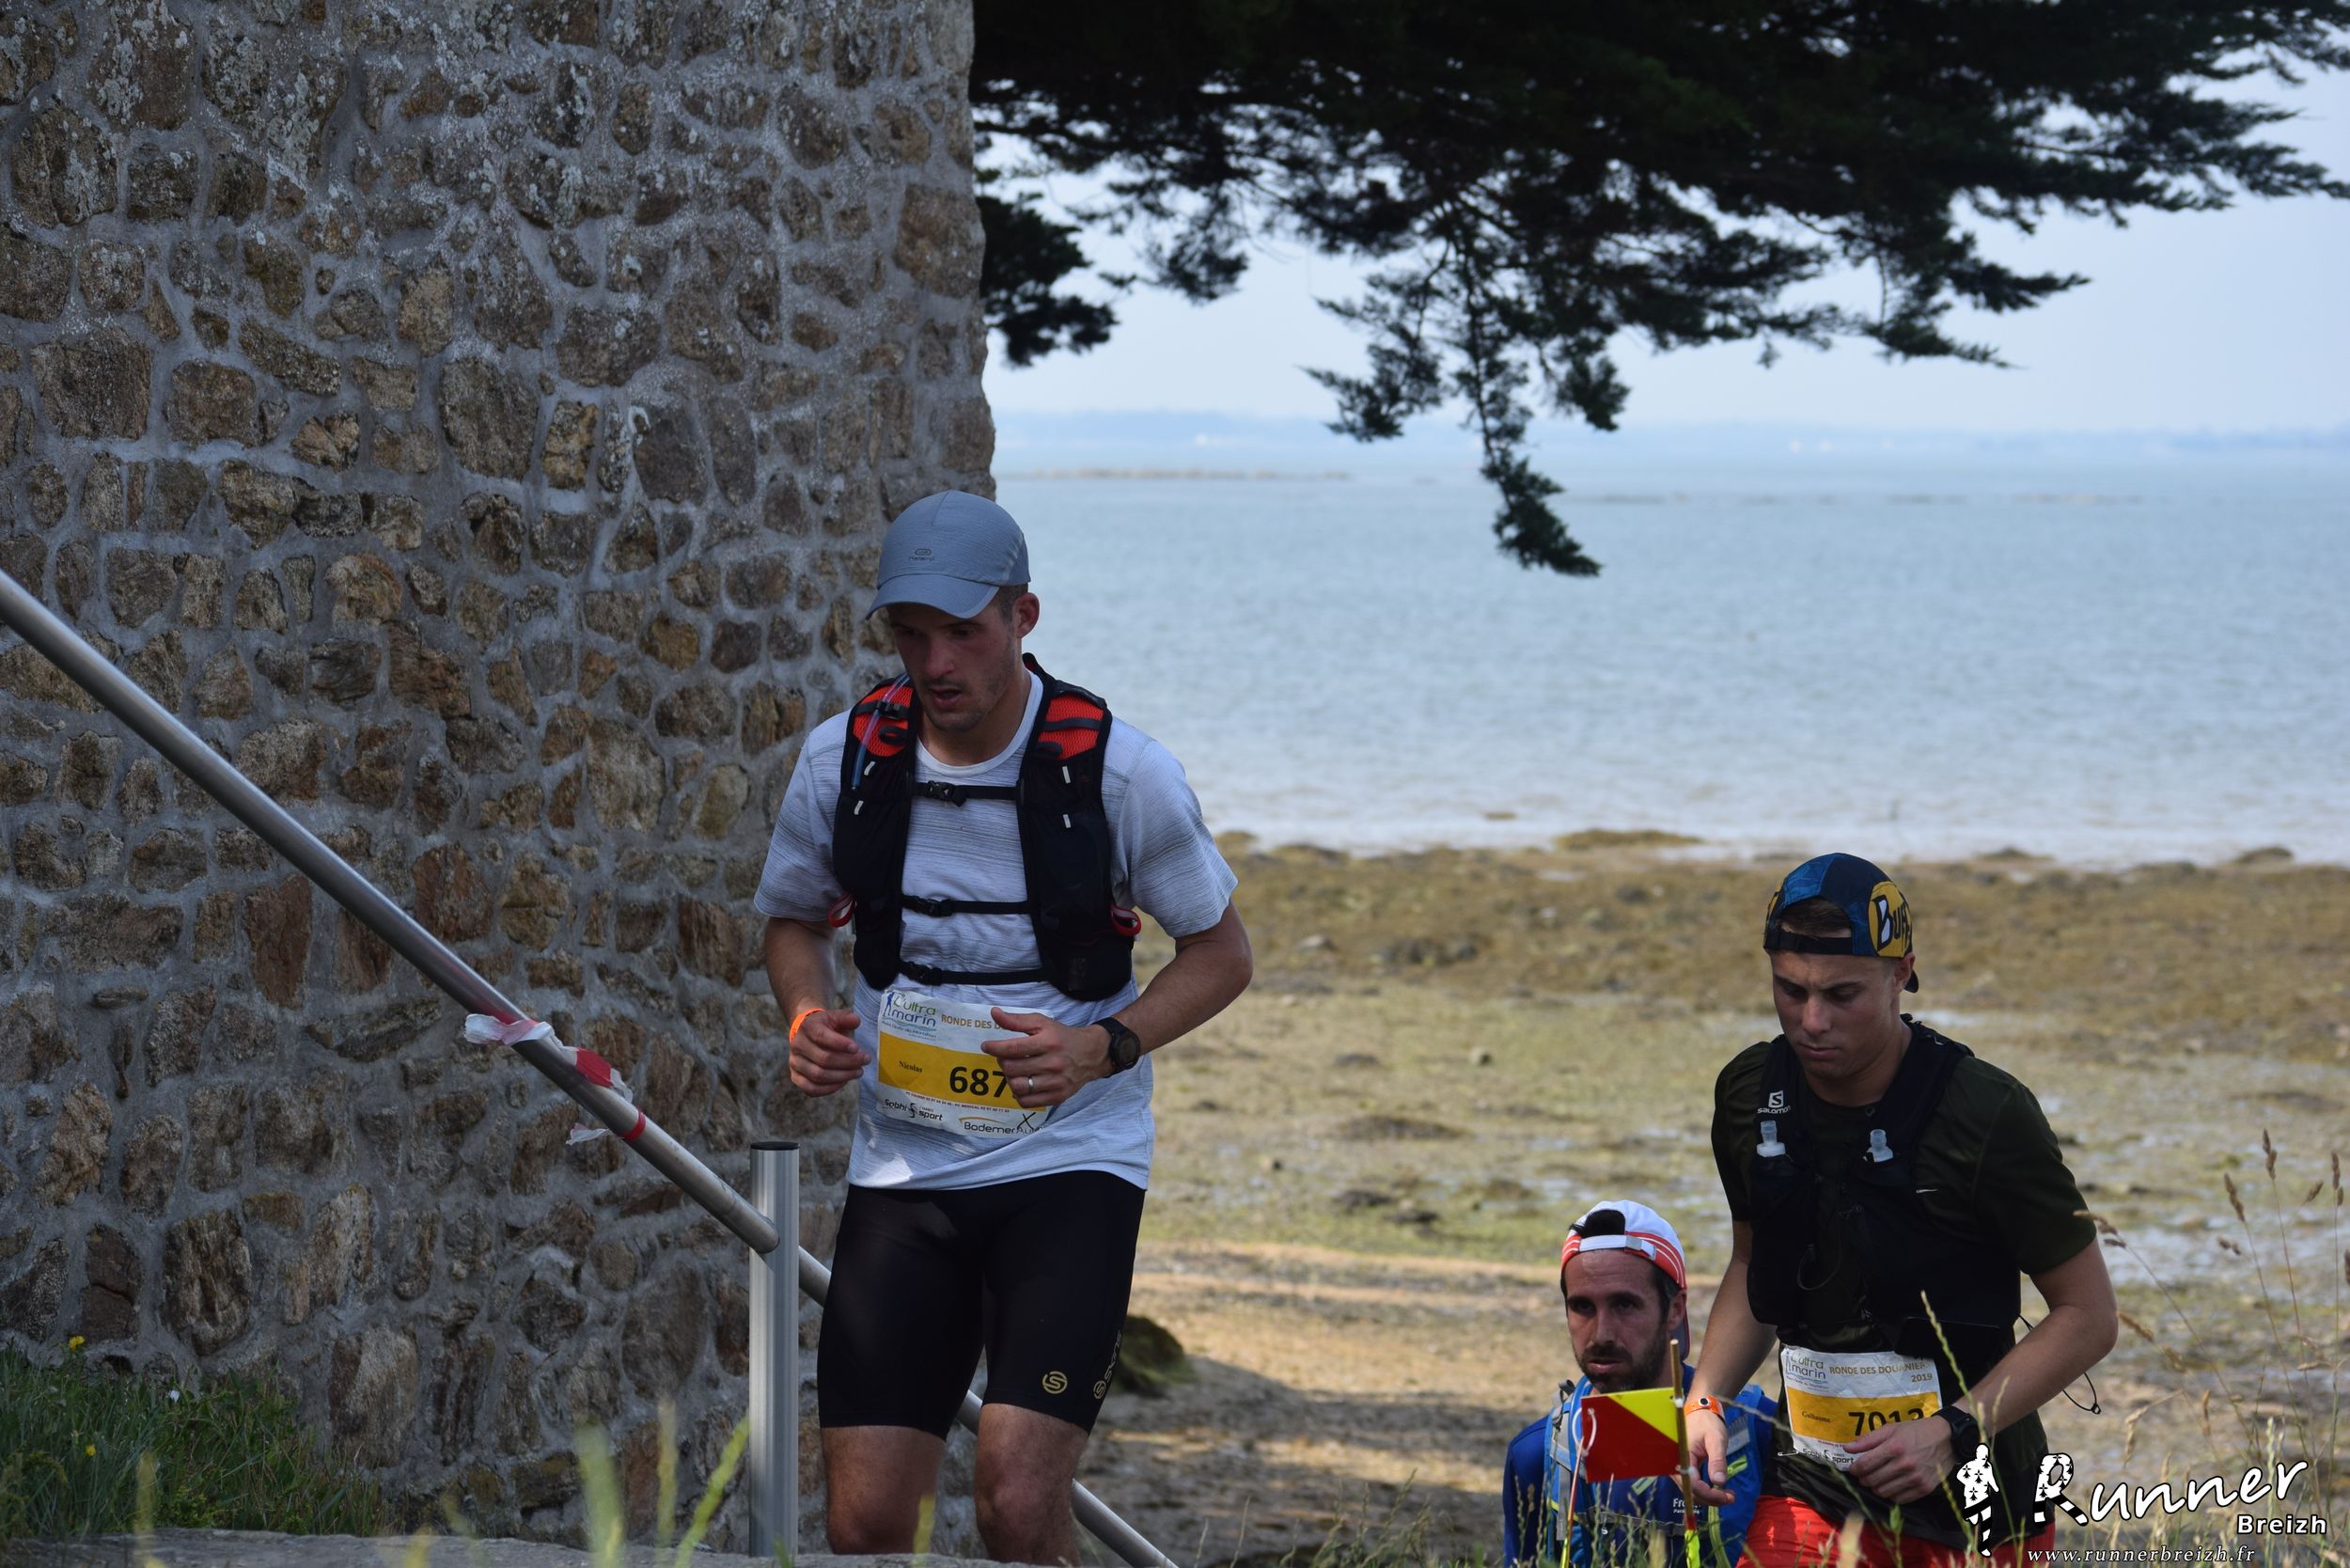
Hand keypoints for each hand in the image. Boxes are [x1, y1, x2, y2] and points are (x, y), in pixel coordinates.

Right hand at [787, 1006, 867, 1096]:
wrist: (808, 1034)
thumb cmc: (827, 1026)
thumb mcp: (836, 1017)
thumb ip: (846, 1018)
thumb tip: (856, 1020)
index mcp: (807, 1027)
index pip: (821, 1037)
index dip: (840, 1044)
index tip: (857, 1048)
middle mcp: (798, 1045)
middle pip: (823, 1059)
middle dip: (848, 1062)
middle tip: (865, 1061)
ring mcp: (795, 1062)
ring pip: (818, 1076)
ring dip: (842, 1077)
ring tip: (858, 1072)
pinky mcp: (796, 1077)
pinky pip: (811, 1089)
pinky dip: (830, 1088)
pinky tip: (844, 1081)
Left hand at [981, 1008, 1109, 1107]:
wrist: (1091, 1054)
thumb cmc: (1062, 1037)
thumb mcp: (1042, 1023)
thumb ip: (1016, 1020)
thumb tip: (994, 1013)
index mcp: (1048, 1042)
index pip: (1013, 1048)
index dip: (994, 1047)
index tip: (987, 1046)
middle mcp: (1053, 1063)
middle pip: (1012, 1068)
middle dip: (1003, 1062)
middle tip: (1005, 1058)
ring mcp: (1056, 1082)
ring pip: (1018, 1087)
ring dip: (1010, 1079)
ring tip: (1014, 1071)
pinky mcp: (1057, 1096)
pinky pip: (1027, 1102)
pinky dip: (1019, 1094)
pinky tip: (1023, 1083)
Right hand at [1683, 1404, 1736, 1506]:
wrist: (1701, 1411)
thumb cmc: (1708, 1423)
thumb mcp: (1716, 1440)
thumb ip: (1717, 1461)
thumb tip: (1720, 1483)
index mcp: (1681, 1456)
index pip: (1693, 1485)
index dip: (1710, 1495)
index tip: (1728, 1497)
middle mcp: (1676, 1465)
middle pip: (1691, 1492)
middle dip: (1711, 1499)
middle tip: (1731, 1497)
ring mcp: (1679, 1468)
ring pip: (1692, 1491)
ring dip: (1709, 1497)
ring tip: (1728, 1495)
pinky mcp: (1684, 1469)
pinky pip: (1692, 1486)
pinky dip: (1706, 1492)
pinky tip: (1718, 1490)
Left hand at [1846, 1414, 1958, 1503]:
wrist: (1947, 1439)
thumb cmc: (1916, 1432)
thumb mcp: (1891, 1429)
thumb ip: (1868, 1439)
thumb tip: (1847, 1448)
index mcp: (1894, 1447)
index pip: (1865, 1465)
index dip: (1854, 1469)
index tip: (1853, 1468)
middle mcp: (1905, 1465)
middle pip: (1872, 1480)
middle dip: (1863, 1478)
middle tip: (1864, 1474)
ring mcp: (1916, 1478)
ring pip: (1884, 1492)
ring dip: (1876, 1487)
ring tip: (1877, 1479)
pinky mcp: (1924, 1488)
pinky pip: (1899, 1499)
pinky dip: (1891, 1494)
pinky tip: (1891, 1485)